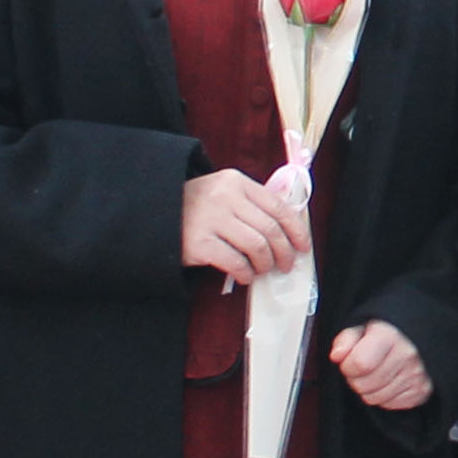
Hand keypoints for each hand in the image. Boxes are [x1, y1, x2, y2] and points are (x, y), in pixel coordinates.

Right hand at [181, 169, 307, 286]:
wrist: (154, 215)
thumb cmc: (197, 208)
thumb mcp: (224, 193)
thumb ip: (252, 203)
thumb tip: (290, 229)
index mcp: (236, 182)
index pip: (278, 207)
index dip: (296, 230)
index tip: (303, 246)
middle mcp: (224, 197)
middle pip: (270, 229)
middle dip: (284, 252)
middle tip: (286, 265)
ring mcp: (210, 219)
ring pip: (257, 246)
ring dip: (265, 264)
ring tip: (262, 270)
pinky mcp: (199, 243)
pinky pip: (235, 262)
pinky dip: (246, 273)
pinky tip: (245, 276)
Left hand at [329, 323, 434, 410]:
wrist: (421, 336)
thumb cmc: (387, 333)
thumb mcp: (363, 327)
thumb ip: (345, 340)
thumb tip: (336, 356)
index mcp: (391, 336)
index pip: (360, 364)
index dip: (348, 366)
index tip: (350, 361)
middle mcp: (408, 356)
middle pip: (364, 385)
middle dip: (356, 379)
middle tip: (363, 368)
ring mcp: (417, 375)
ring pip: (374, 398)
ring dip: (369, 389)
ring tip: (376, 374)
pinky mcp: (422, 392)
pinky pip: (389, 405)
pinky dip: (384, 396)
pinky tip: (389, 381)